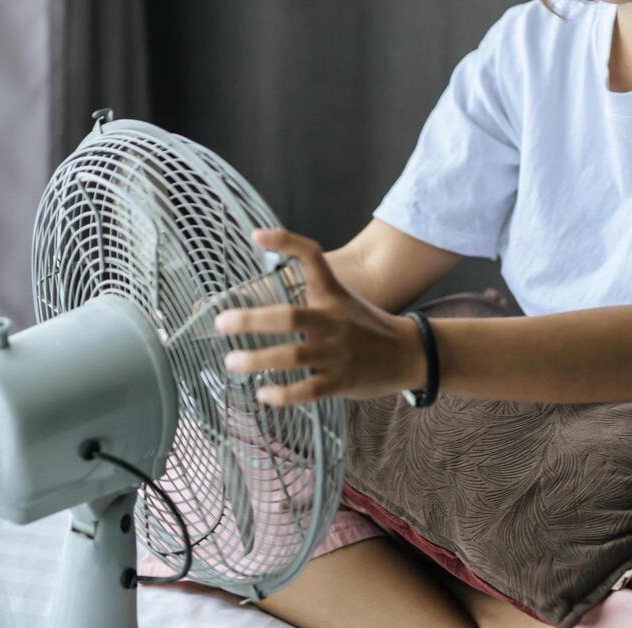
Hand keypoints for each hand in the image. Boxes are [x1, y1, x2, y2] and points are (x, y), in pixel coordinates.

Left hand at [214, 227, 423, 406]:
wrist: (410, 353)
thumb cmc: (366, 325)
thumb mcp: (342, 299)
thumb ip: (312, 295)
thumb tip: (266, 291)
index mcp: (333, 295)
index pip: (312, 258)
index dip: (286, 242)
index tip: (257, 236)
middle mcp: (333, 321)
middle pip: (289, 317)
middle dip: (251, 320)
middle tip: (222, 323)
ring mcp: (336, 353)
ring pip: (291, 357)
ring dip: (256, 360)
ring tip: (232, 361)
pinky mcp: (340, 382)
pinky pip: (306, 390)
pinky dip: (282, 394)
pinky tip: (263, 393)